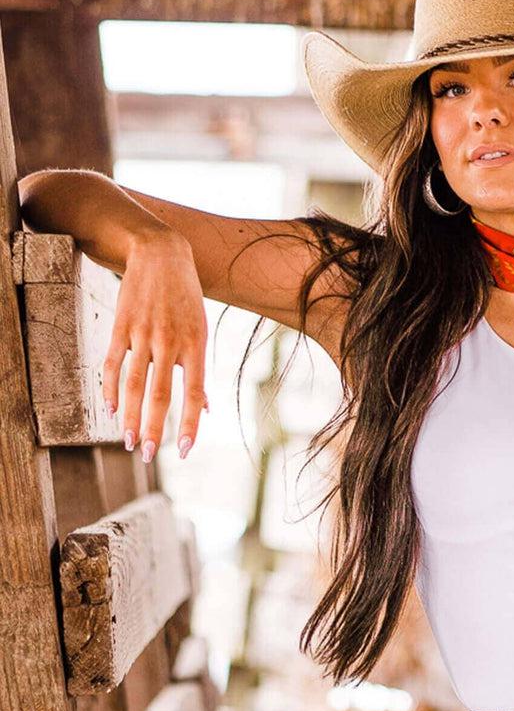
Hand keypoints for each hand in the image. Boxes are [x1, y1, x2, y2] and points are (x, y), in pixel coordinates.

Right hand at [102, 227, 208, 463]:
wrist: (162, 255)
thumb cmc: (186, 299)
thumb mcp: (201, 330)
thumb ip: (199, 370)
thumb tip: (206, 409)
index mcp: (196, 344)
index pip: (193, 392)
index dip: (189, 423)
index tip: (184, 450)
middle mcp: (170, 342)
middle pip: (159, 394)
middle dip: (152, 428)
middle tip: (147, 455)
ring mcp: (143, 335)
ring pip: (132, 384)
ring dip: (128, 417)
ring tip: (128, 441)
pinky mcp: (121, 327)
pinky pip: (112, 364)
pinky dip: (109, 389)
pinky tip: (110, 409)